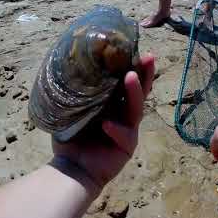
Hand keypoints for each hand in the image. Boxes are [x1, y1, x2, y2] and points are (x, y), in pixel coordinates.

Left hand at [52, 54, 154, 188]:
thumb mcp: (73, 110)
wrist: (71, 168)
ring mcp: (128, 130)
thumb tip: (70, 63)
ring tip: (130, 77)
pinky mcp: (127, 147)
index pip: (125, 83)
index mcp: (112, 104)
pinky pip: (124, 135)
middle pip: (139, 92)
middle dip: (145, 74)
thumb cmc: (71, 137)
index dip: (133, 67)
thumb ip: (78, 92)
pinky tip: (105, 125)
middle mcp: (123, 114)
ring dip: (134, 93)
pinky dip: (115, 129)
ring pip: (136, 110)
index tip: (137, 49)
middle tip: (148, 57)